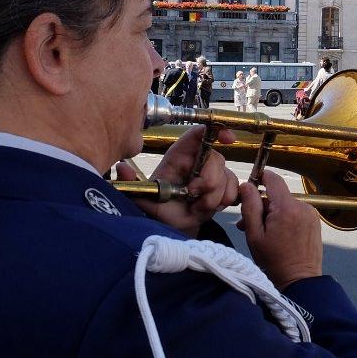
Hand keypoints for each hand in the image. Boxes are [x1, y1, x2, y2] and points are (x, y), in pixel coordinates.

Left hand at [116, 125, 239, 236]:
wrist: (173, 226)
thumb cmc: (159, 208)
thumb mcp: (142, 197)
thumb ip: (132, 184)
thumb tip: (121, 168)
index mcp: (178, 156)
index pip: (198, 134)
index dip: (214, 131)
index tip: (227, 140)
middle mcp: (197, 160)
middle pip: (216, 158)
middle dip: (208, 181)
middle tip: (193, 196)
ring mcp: (213, 173)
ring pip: (226, 176)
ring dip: (213, 196)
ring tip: (197, 206)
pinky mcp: (224, 186)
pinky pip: (235, 187)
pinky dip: (225, 199)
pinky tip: (210, 207)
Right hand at [236, 170, 321, 289]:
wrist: (299, 280)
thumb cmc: (274, 260)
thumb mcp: (255, 234)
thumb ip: (250, 206)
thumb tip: (247, 185)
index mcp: (286, 208)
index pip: (273, 179)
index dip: (260, 178)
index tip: (251, 185)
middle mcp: (302, 206)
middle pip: (278, 194)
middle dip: (263, 205)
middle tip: (248, 223)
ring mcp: (311, 213)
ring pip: (286, 204)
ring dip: (273, 213)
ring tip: (264, 233)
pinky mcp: (315, 221)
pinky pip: (295, 212)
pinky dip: (285, 218)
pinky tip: (278, 235)